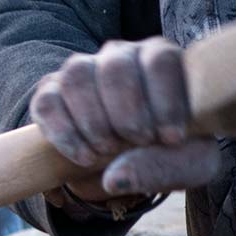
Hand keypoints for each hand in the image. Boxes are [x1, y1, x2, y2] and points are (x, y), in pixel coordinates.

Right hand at [29, 38, 225, 200]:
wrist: (138, 156)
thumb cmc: (172, 151)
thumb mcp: (188, 164)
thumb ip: (165, 168)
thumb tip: (114, 179)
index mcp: (162, 59)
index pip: (159, 60)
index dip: (165, 101)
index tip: (170, 138)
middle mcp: (121, 56)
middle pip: (115, 66)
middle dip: (127, 113)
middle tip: (138, 142)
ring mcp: (84, 70)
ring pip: (77, 76)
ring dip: (93, 120)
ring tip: (108, 151)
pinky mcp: (52, 92)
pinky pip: (47, 102)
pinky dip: (64, 134)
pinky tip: (84, 158)